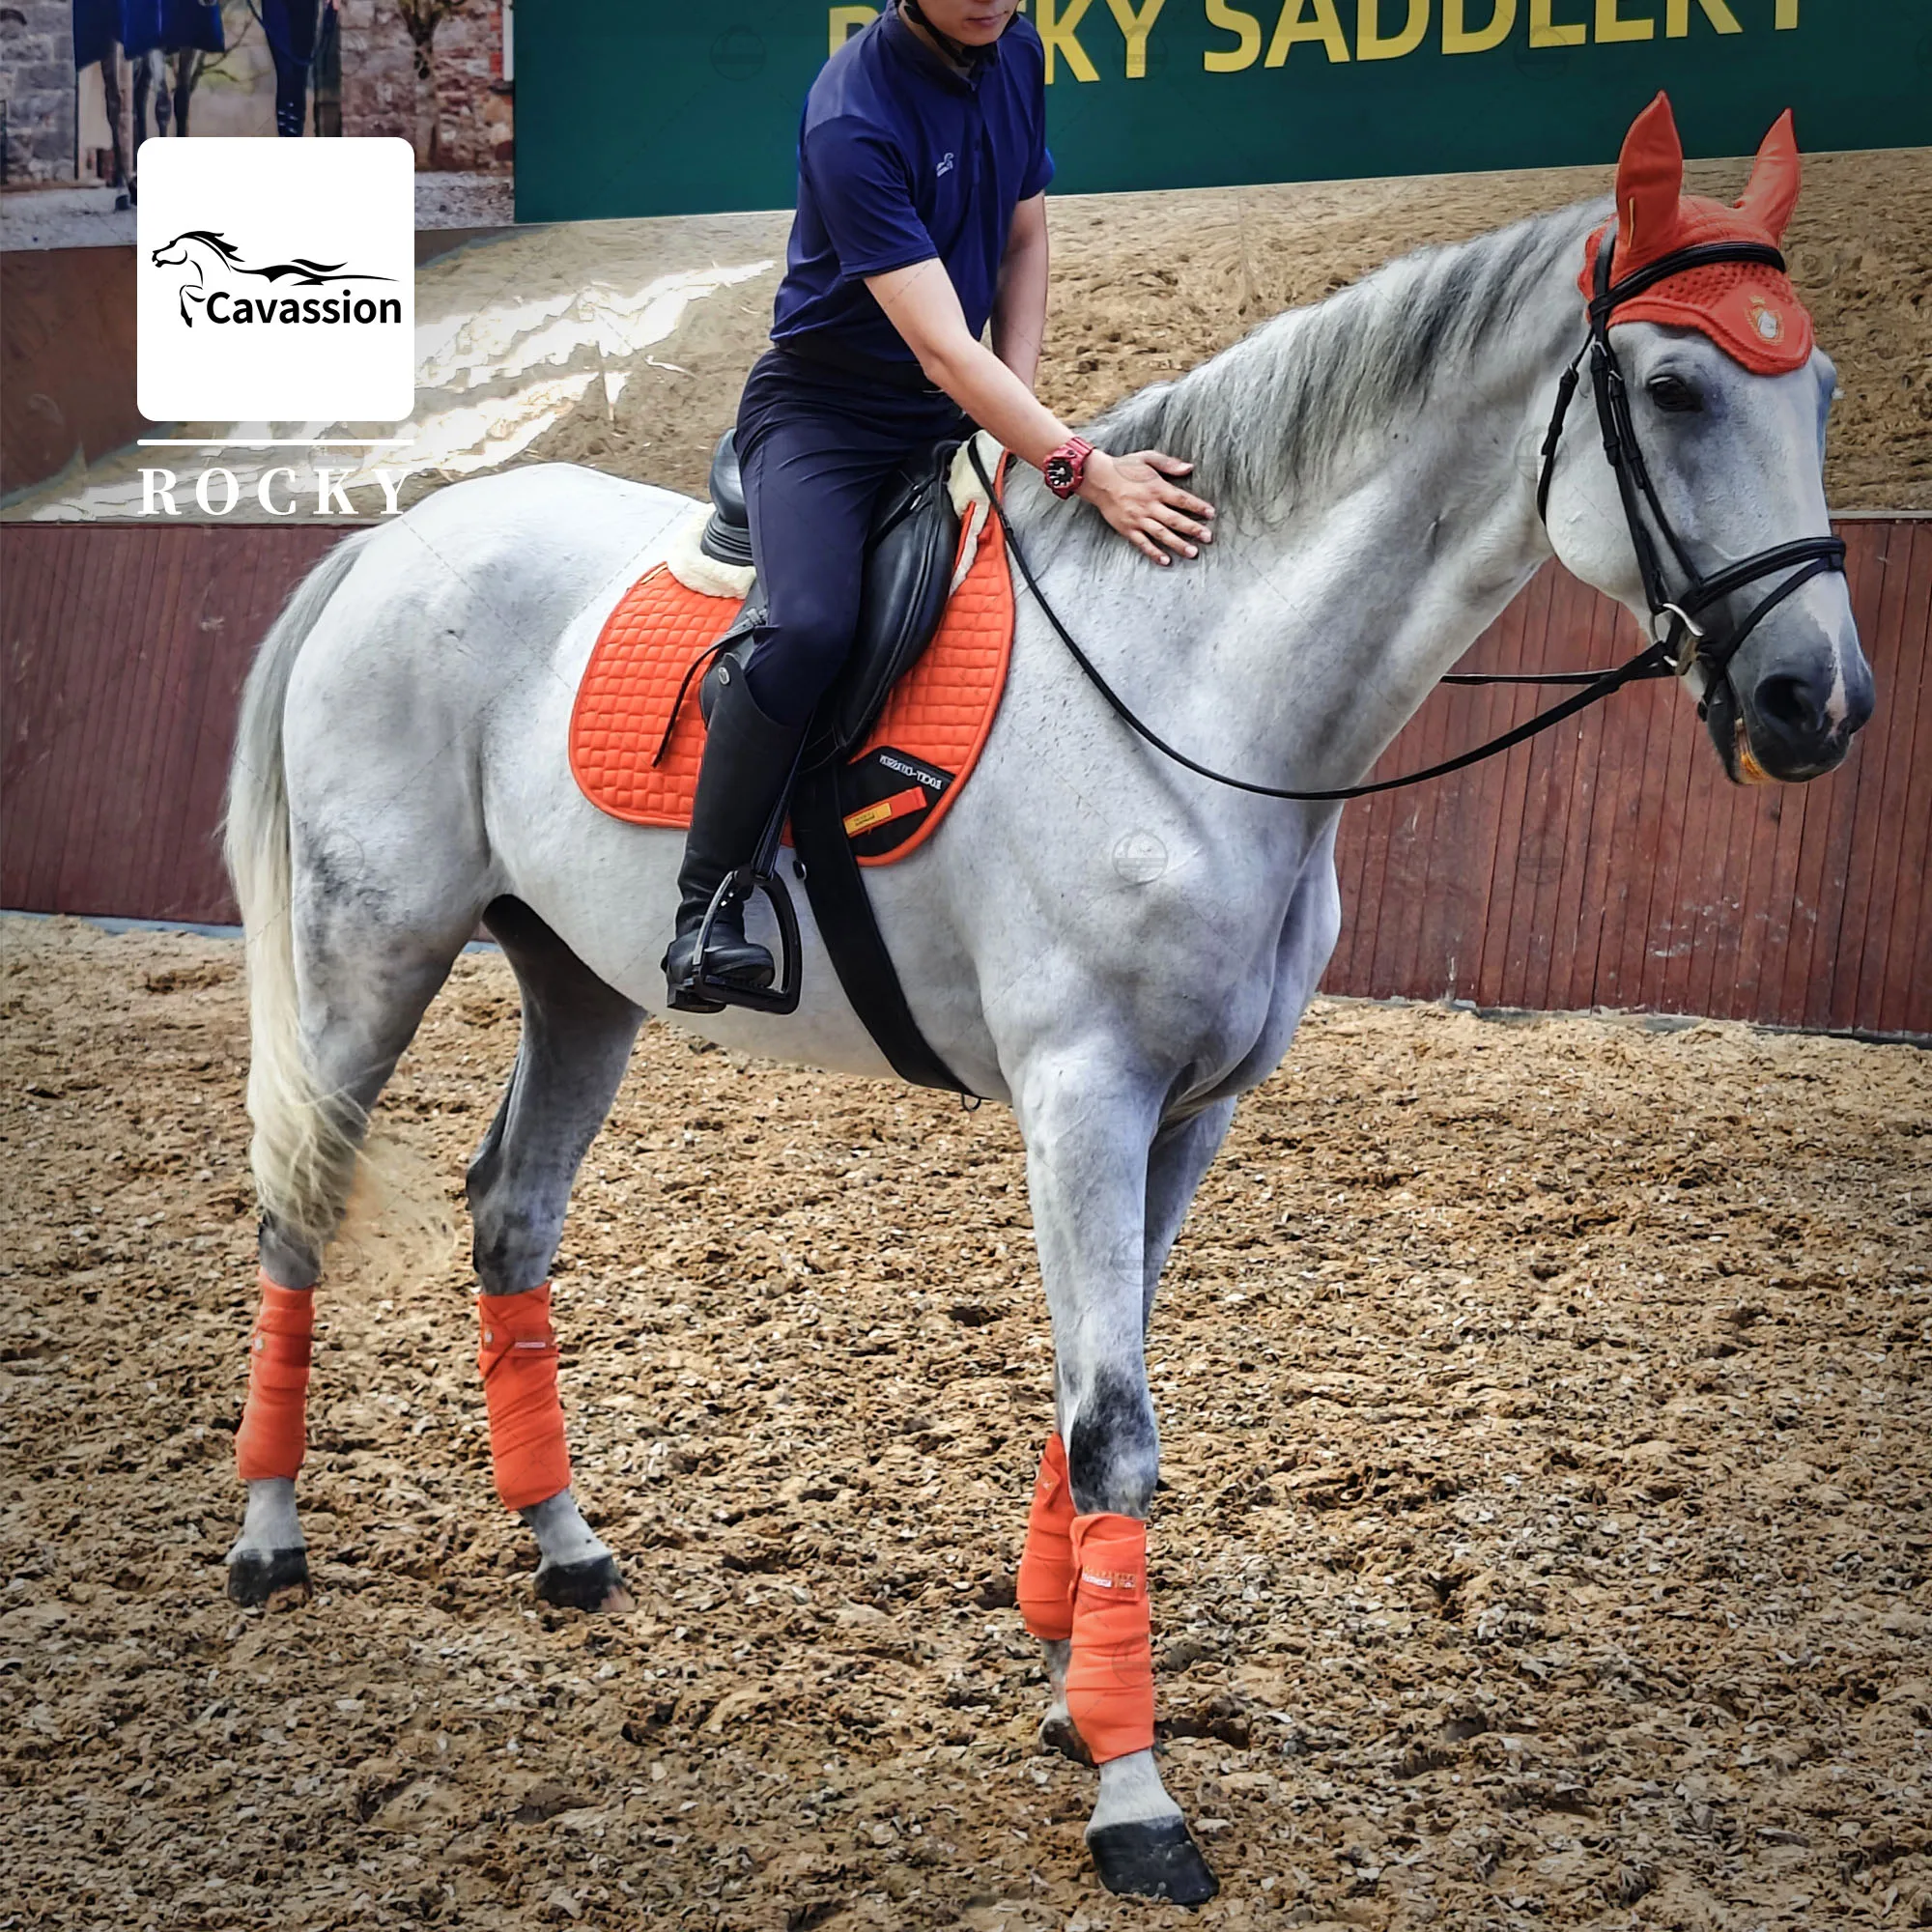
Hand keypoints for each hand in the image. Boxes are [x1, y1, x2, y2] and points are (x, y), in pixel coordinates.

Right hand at [1078, 449, 1215, 564]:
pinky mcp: (1128, 529)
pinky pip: (1143, 543)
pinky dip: (1154, 553)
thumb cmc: (1124, 467)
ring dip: (1178, 544)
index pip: (1182, 499)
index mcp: (1157, 488)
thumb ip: (1169, 463)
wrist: (1098, 479)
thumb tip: (1189, 468)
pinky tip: (1165, 560)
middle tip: (1208, 538)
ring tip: (1192, 552)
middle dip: (1193, 529)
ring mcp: (1138, 519)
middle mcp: (1149, 505)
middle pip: (1175, 519)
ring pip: (1162, 534)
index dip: (1198, 506)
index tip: (1211, 513)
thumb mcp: (1147, 458)